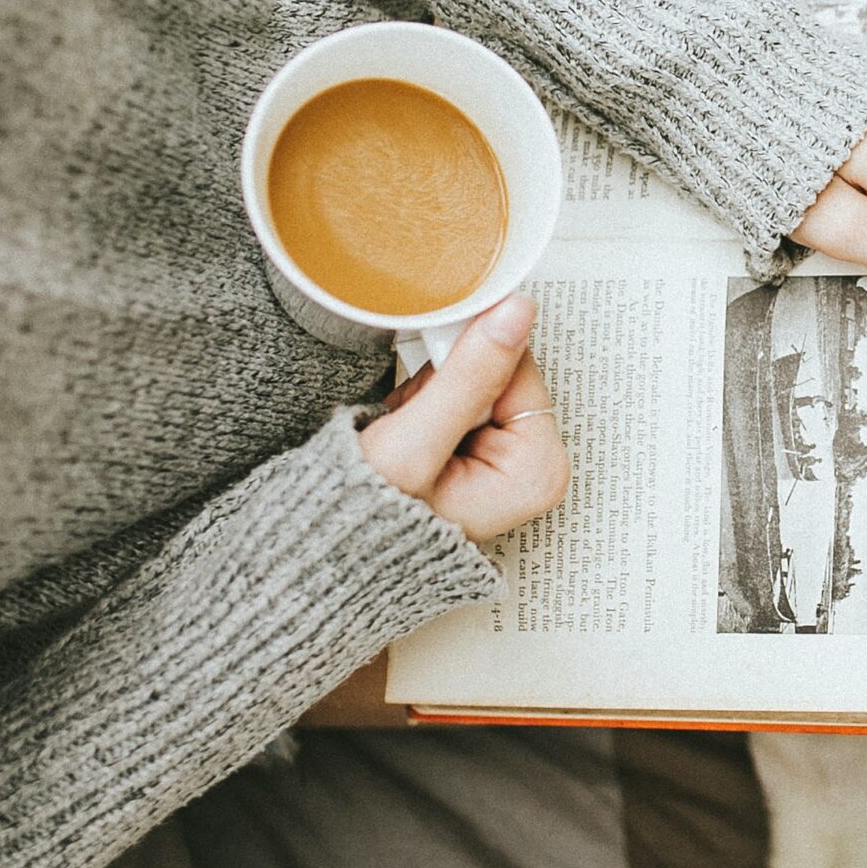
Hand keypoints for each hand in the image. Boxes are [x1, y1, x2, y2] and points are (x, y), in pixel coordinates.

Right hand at [357, 294, 567, 540]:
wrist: (327, 554)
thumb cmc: (367, 523)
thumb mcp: (412, 446)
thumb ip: (467, 377)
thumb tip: (516, 313)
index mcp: (539, 471)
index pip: (520, 367)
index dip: (469, 361)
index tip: (433, 376)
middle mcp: (534, 467)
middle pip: (501, 372)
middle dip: (448, 384)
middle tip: (414, 422)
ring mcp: (509, 461)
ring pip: (477, 379)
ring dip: (432, 393)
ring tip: (406, 434)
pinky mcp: (482, 451)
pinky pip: (460, 396)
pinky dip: (425, 405)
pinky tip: (408, 434)